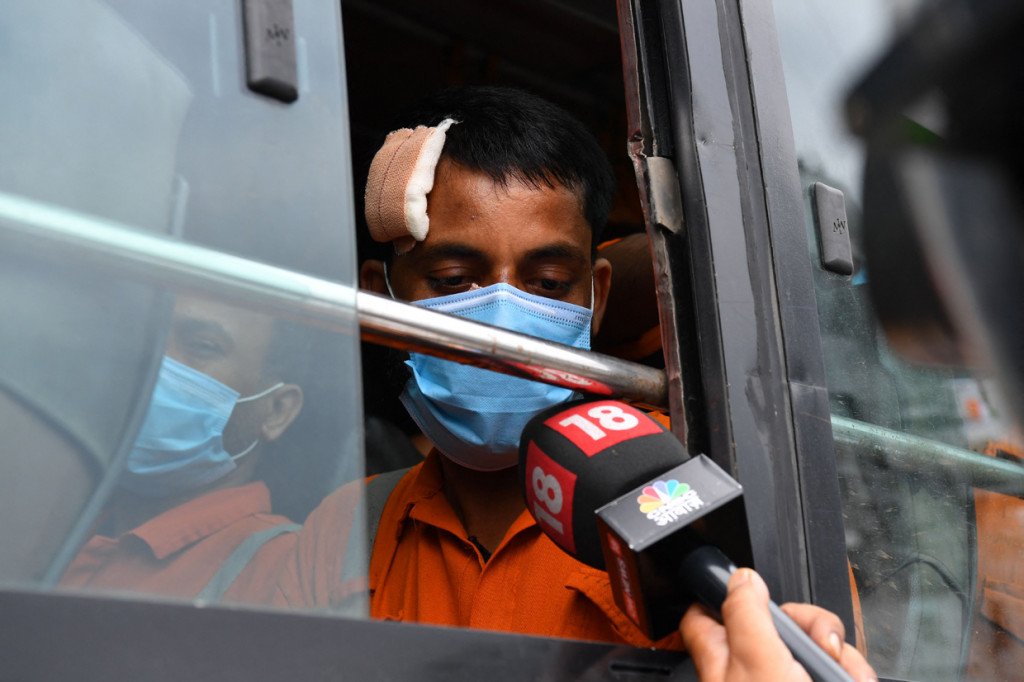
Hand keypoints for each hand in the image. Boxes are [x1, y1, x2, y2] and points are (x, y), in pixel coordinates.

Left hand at [679, 568, 876, 681]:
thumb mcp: (756, 661)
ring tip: (841, 675)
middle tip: (822, 644)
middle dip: (813, 626)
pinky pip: (840, 671)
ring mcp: (784, 678)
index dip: (725, 590)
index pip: (706, 613)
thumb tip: (742, 577)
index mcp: (725, 657)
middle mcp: (753, 670)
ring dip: (841, 658)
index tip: (753, 583)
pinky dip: (852, 674)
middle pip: (780, 621)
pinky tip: (850, 680)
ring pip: (817, 647)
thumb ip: (746, 614)